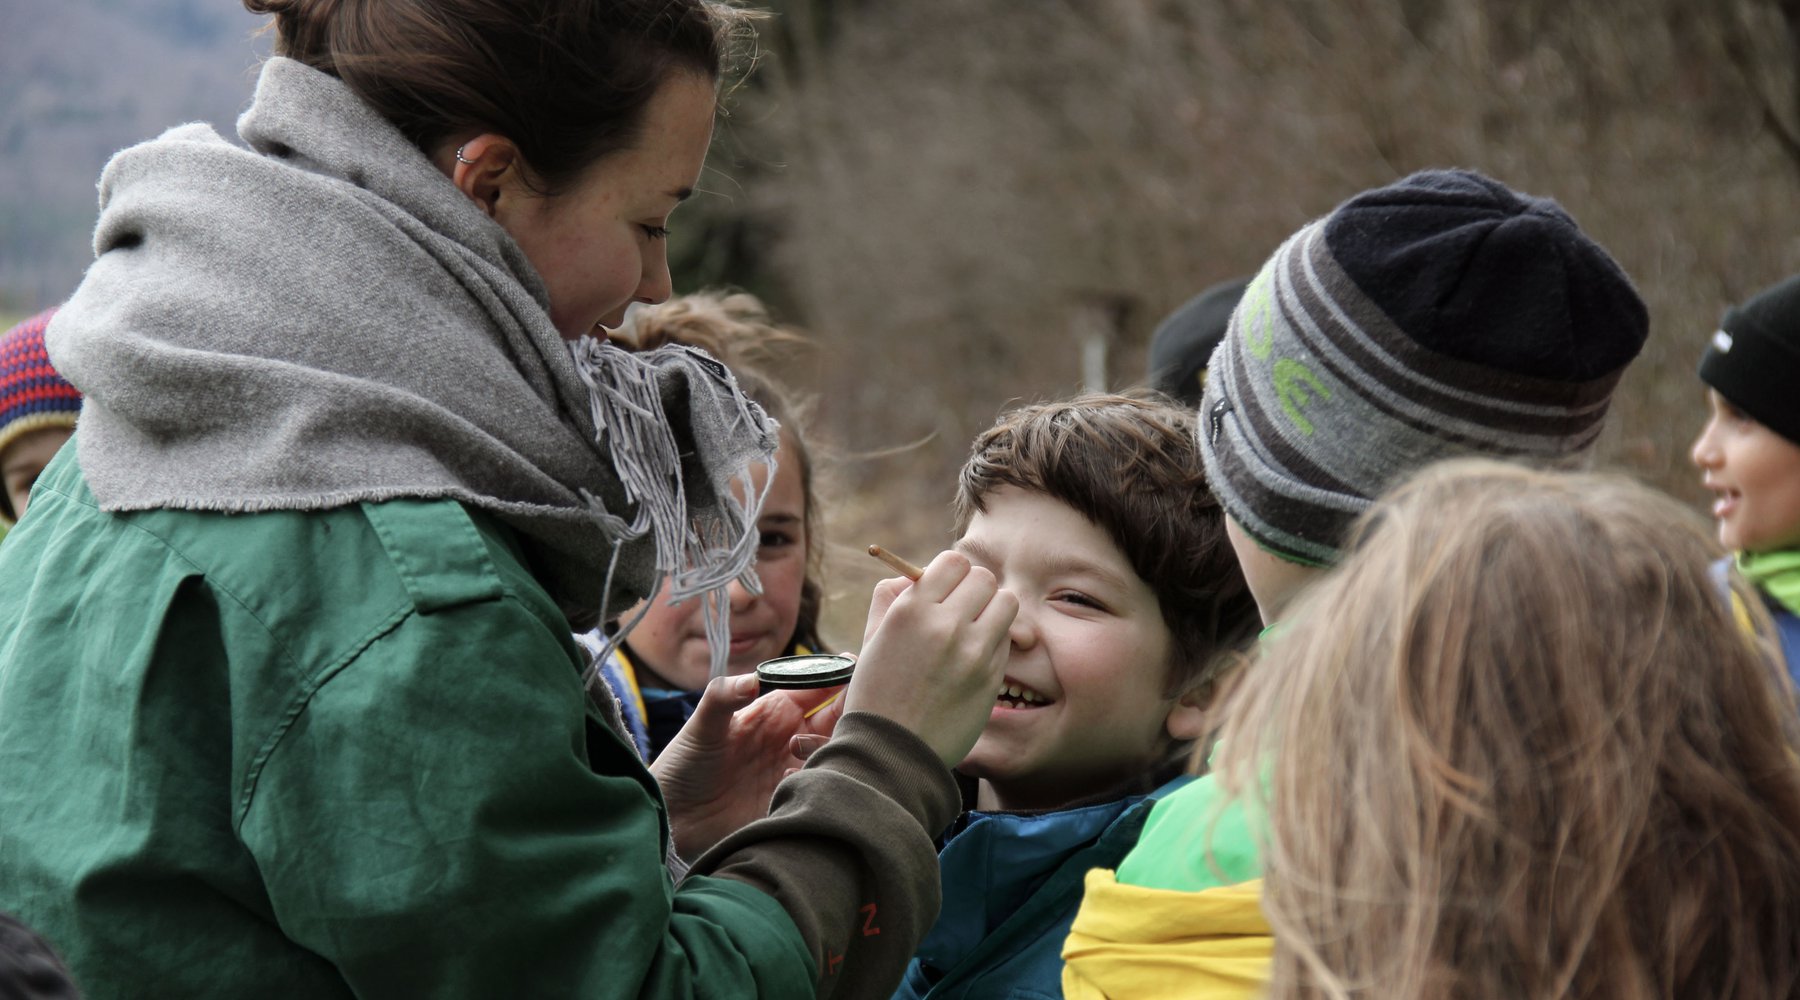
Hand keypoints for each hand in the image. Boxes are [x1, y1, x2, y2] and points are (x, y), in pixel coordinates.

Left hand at [650, 673, 844, 859]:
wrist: (673, 817)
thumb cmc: (685, 764)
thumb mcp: (701, 726)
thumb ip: (723, 697)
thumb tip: (752, 678)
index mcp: (776, 711)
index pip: (818, 687)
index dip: (838, 675)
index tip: (856, 667)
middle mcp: (793, 737)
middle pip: (838, 718)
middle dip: (852, 711)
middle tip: (858, 711)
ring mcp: (796, 769)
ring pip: (836, 752)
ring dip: (833, 748)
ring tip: (799, 750)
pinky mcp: (795, 800)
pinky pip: (824, 787)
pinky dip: (825, 781)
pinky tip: (797, 781)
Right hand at [846, 551, 1016, 766]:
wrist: (891, 752)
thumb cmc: (876, 692)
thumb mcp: (871, 638)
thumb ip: (889, 597)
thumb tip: (912, 576)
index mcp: (912, 610)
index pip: (955, 561)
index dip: (952, 572)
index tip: (946, 589)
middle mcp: (946, 626)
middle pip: (985, 578)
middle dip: (975, 589)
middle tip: (962, 609)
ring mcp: (973, 653)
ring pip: (1006, 604)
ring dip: (993, 612)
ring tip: (974, 630)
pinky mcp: (992, 678)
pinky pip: (1007, 641)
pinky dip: (995, 643)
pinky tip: (973, 661)